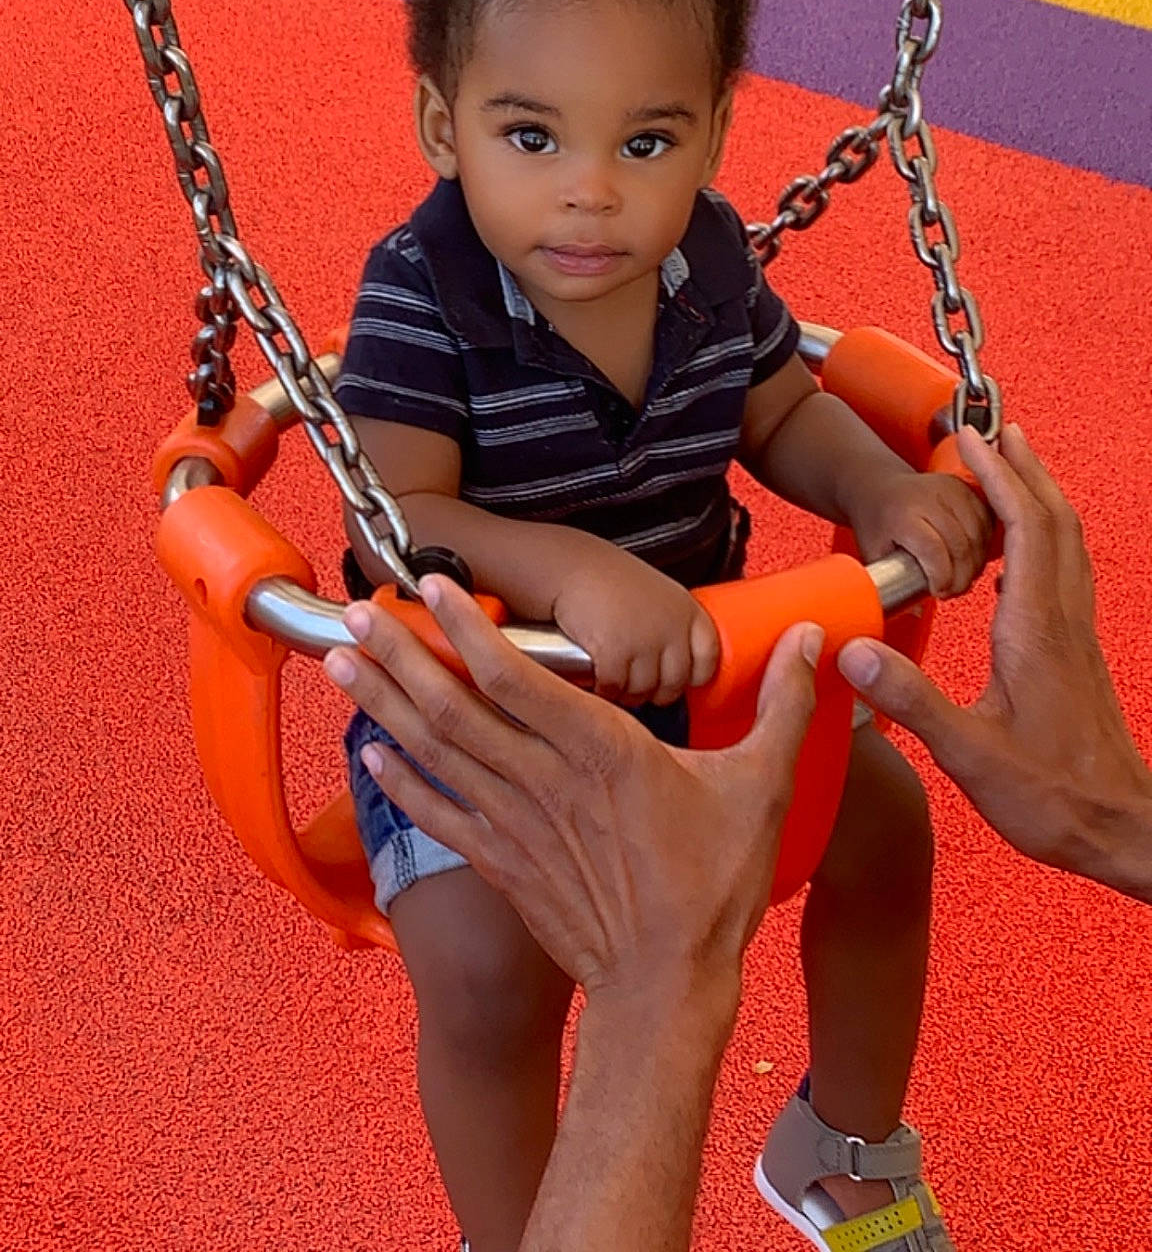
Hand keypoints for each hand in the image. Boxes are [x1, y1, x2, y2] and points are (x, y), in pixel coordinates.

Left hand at [324, 583, 821, 993]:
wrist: (666, 988)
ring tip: (341, 661)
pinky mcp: (501, 864)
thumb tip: (819, 641)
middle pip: (457, 707)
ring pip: (436, 751)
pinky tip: (368, 749)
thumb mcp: (761, 786)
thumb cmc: (714, 885)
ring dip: (384, 702)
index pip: (521, 675)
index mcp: (602, 750)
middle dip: (401, 654)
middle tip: (353, 612)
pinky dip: (400, 779)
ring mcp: (515, 824)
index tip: (431, 584)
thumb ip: (784, 707)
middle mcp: (545, 780)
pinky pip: (437, 814)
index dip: (471, 627)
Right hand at [549, 552, 720, 704]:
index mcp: (687, 611)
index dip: (691, 676)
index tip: (675, 678)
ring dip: (627, 693)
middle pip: (675, 684)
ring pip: (644, 691)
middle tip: (636, 682)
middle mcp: (672, 628)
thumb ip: (672, 624)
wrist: (569, 566)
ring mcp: (645, 642)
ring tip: (615, 679)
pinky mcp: (615, 654)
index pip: (708, 661)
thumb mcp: (657, 593)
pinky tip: (597, 678)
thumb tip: (676, 662)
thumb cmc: (607, 577)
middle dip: (654, 691)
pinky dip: (604, 689)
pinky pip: (615, 688)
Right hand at [839, 425, 1151, 901]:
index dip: (999, 478)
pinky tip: (1023, 553)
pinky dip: (1047, 539)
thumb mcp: (969, 753)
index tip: (972, 442)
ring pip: (1068, 544)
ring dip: (1042, 497)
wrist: (1121, 828)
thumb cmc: (1053, 797)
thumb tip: (854, 654)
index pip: (1023, 530)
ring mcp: (1076, 636)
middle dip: (1026, 470)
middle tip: (1001, 431)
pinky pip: (1067, 572)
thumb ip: (911, 699)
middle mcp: (1062, 621)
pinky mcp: (1078, 654)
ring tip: (1017, 471)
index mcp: (1034, 631)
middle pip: (1054, 522)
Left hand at [852, 466, 992, 596]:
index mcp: (903, 514)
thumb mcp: (871, 552)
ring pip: (978, 536)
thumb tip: (914, 612)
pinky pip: (987, 523)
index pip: (934, 550)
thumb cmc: (875, 519)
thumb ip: (889, 583)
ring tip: (961, 577)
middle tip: (951, 591)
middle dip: (961, 578)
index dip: (942, 577)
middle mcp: (929, 498)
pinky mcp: (965, 488)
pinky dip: (984, 545)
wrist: (878, 486)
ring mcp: (950, 490)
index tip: (938, 592)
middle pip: (961, 546)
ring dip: (976, 564)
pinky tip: (972, 558)